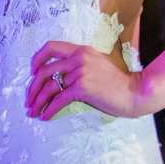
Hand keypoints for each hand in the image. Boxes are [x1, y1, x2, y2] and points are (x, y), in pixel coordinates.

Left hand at [27, 40, 152, 121]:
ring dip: (37, 101)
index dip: (37, 59)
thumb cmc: (118, 83)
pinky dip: (49, 110)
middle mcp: (79, 58)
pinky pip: (59, 99)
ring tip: (32, 111)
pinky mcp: (83, 88)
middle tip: (28, 99)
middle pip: (44, 70)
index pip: (51, 47)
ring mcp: (80, 72)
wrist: (136, 92)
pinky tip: (45, 116)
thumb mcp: (98, 65)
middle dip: (32, 87)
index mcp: (81, 50)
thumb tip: (60, 79)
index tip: (32, 72)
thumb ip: (79, 67)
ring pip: (49, 87)